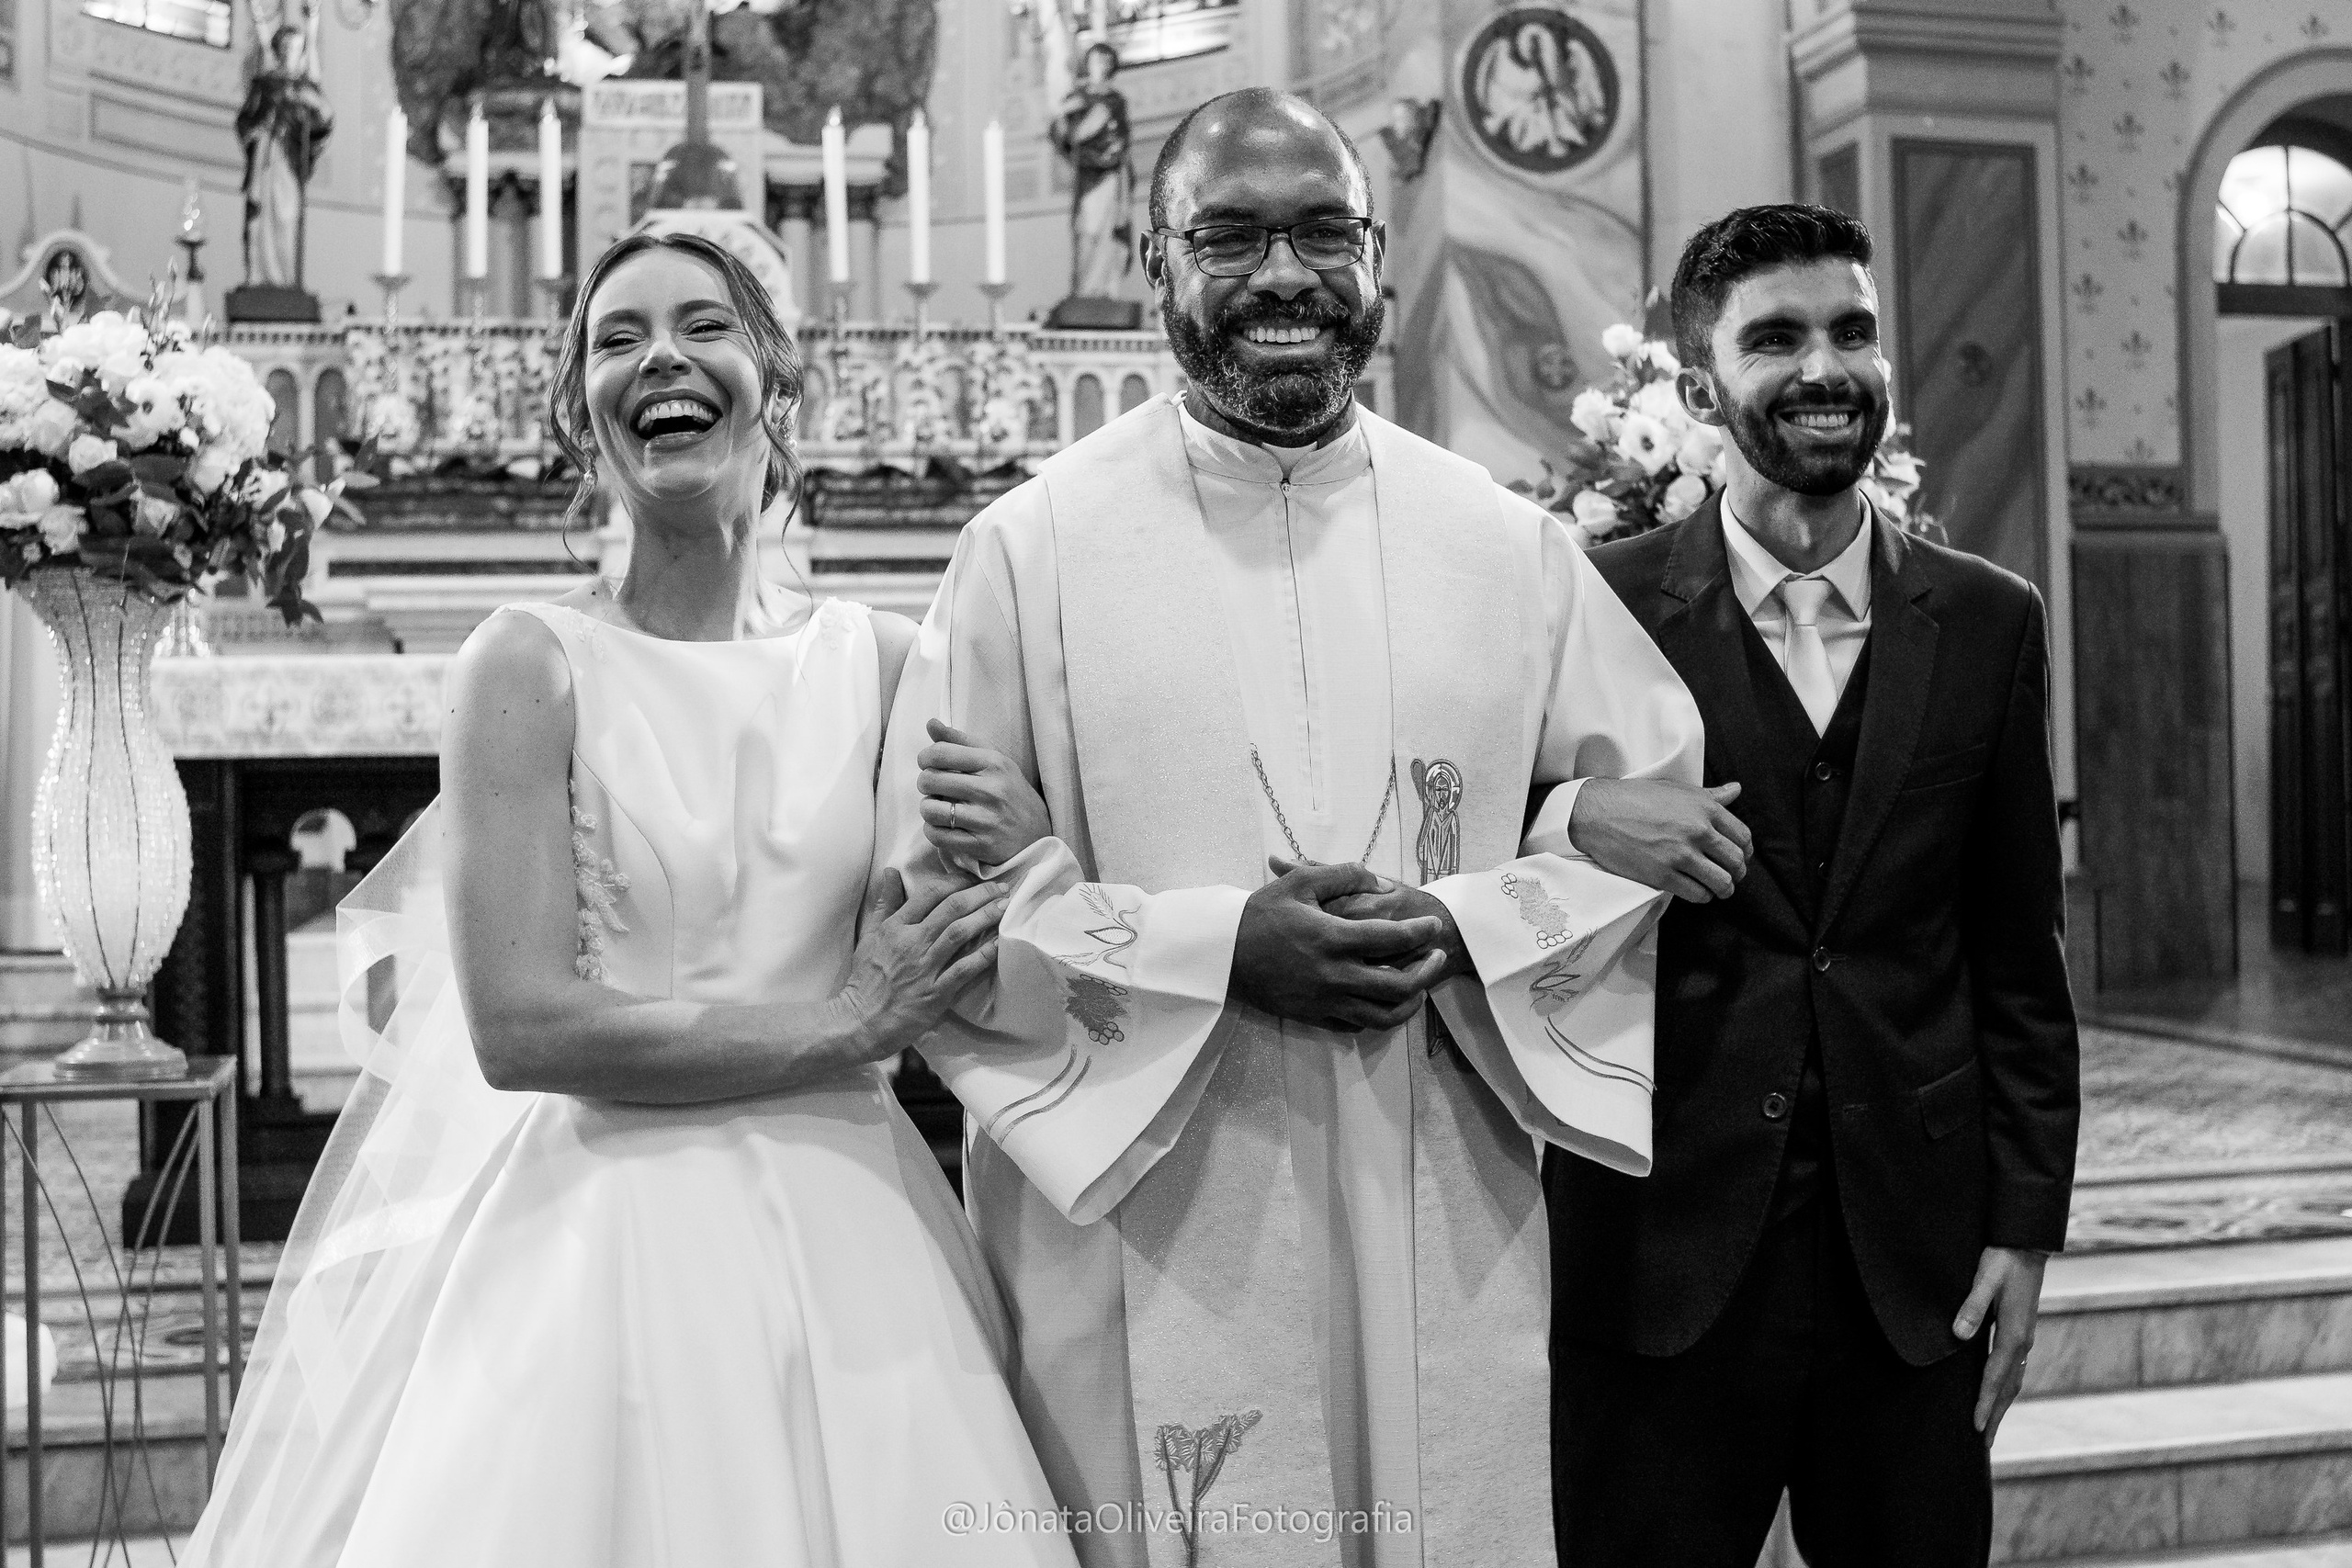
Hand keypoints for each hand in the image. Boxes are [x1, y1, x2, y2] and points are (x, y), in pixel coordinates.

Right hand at [833, 869, 1006, 1063]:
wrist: (861, 1020)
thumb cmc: (866, 977)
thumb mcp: (870, 935)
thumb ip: (885, 903)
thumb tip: (891, 871)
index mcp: (895, 927)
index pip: (930, 894)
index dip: (957, 882)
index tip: (974, 878)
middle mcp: (911, 943)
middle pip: (951, 908)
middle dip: (980, 894)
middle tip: (1001, 887)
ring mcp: (924, 967)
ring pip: (959, 933)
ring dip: (985, 916)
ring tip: (1005, 906)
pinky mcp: (936, 992)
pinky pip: (964, 969)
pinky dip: (983, 954)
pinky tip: (999, 943)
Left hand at [918, 720, 1051, 866]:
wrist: (1037, 833)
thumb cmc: (1010, 792)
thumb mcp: (994, 760)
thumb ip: (961, 742)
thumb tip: (930, 723)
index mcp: (994, 763)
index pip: (940, 753)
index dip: (925, 758)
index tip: (927, 764)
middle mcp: (991, 790)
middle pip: (930, 780)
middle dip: (925, 784)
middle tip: (934, 788)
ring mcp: (986, 819)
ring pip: (930, 809)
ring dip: (928, 809)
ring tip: (938, 808)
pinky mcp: (980, 844)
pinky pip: (937, 835)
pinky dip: (933, 831)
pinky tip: (944, 827)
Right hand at [1230, 860, 1448, 1031]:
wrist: (1222, 954)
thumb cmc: (1260, 914)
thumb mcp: (1299, 883)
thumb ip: (1343, 875)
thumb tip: (1380, 883)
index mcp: (1332, 939)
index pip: (1393, 938)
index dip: (1421, 931)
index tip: (1433, 925)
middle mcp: (1333, 975)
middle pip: (1398, 985)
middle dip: (1427, 971)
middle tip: (1437, 957)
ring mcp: (1324, 1001)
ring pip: (1382, 1016)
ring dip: (1410, 1003)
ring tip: (1420, 987)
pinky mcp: (1313, 1017)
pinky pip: (1357, 1026)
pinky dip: (1378, 1016)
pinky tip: (1384, 1000)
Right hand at [1566, 778, 1750, 901]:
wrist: (1597, 812)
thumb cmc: (1635, 797)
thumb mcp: (1676, 789)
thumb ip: (1709, 795)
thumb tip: (1735, 790)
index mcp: (1704, 807)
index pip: (1742, 836)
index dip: (1745, 851)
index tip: (1740, 857)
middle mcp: (1697, 830)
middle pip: (1735, 861)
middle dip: (1738, 872)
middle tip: (1731, 876)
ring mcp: (1680, 854)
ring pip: (1721, 882)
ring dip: (1723, 889)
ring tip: (1718, 889)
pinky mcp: (1663, 875)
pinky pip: (1697, 894)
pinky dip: (1702, 896)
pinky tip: (1698, 891)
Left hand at [1954, 1245, 2048, 1448]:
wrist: (2026, 1245)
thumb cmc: (2002, 1260)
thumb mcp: (1984, 1279)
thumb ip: (1971, 1306)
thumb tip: (1958, 1335)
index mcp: (2014, 1334)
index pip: (1995, 1377)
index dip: (1985, 1403)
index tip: (1977, 1428)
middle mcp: (2022, 1342)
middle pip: (2008, 1388)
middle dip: (1995, 1415)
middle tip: (1984, 1444)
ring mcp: (2023, 1338)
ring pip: (2013, 1381)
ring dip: (2001, 1405)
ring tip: (1990, 1427)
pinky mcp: (2020, 1331)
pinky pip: (2013, 1368)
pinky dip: (2005, 1387)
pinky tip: (1997, 1392)